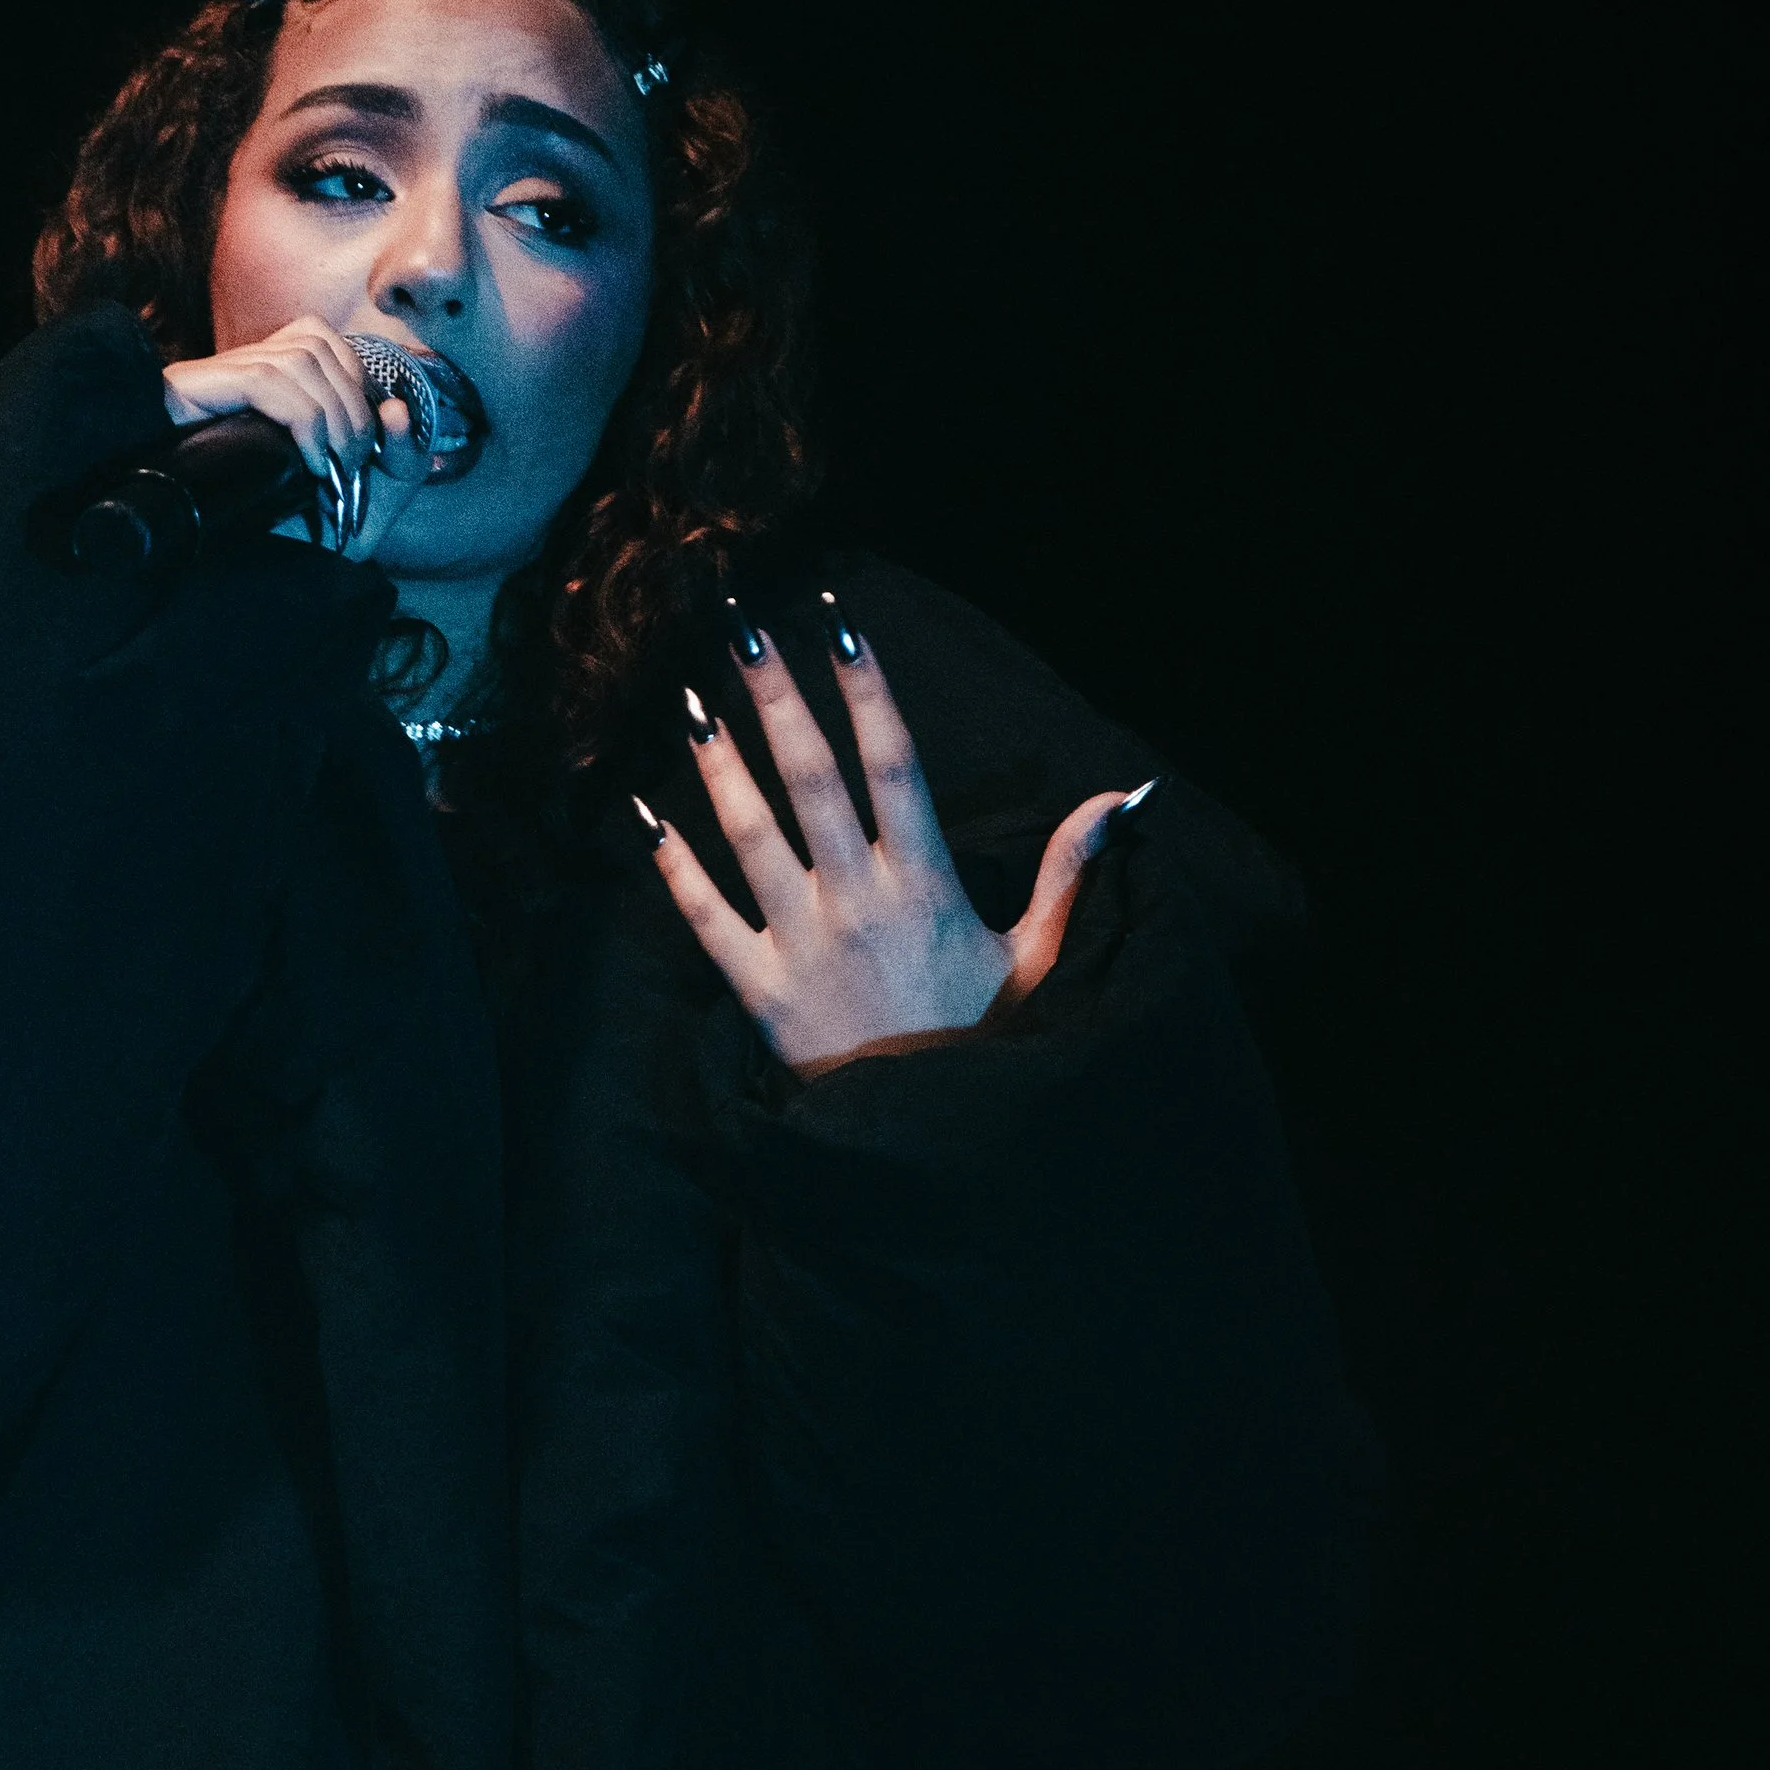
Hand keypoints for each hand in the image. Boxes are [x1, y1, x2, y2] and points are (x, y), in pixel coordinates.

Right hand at [161, 318, 424, 554]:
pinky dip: (303, 420)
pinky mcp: (194, 389)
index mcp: (268, 377)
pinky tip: (307, 463)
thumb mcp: (344, 498)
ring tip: (331, 467)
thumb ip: (388, 460)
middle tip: (352, 466)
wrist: (177, 541)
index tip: (365, 447)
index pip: (329, 342)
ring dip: (333, 414)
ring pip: (301, 356)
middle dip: (355, 408)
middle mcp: (242, 365)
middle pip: (321, 344)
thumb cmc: (260, 521)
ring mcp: (217, 375)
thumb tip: (399, 410)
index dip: (360, 385)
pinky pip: (268, 380)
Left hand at [638, 599, 1147, 1076]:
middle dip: (775, 696)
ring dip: (718, 763)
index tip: (836, 624)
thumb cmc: (987, 1043)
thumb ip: (1070, 871)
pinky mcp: (758, 994)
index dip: (864, 689)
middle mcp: (858, 903)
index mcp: (925, 884)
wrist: (933, 1145)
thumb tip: (1125, 796)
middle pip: (810, 778)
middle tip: (741, 625)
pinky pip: (707, 920)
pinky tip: (644, 813)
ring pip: (750, 835)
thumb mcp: (1038, 957)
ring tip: (689, 697)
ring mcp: (802, 946)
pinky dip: (673, 867)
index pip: (891, 763)